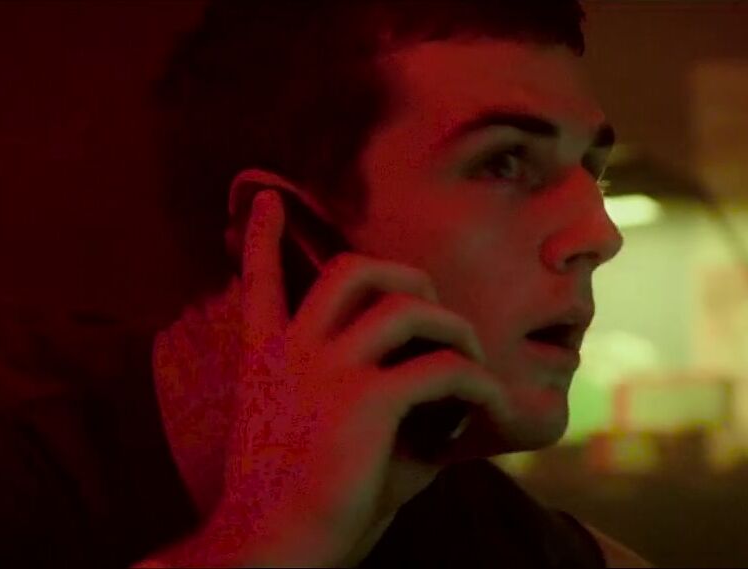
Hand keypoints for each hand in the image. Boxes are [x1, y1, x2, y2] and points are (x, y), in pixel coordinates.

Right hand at [158, 190, 512, 566]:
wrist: (269, 553)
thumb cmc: (301, 512)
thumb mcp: (325, 447)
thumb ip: (372, 412)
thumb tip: (446, 408)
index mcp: (265, 361)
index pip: (258, 282)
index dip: (260, 236)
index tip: (263, 198)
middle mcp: (291, 353)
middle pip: (352, 270)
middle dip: (407, 275)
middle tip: (437, 308)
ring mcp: (326, 370)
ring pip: (406, 305)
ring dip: (453, 327)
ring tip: (473, 362)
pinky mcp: (365, 400)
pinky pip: (444, 369)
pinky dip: (478, 385)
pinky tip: (489, 407)